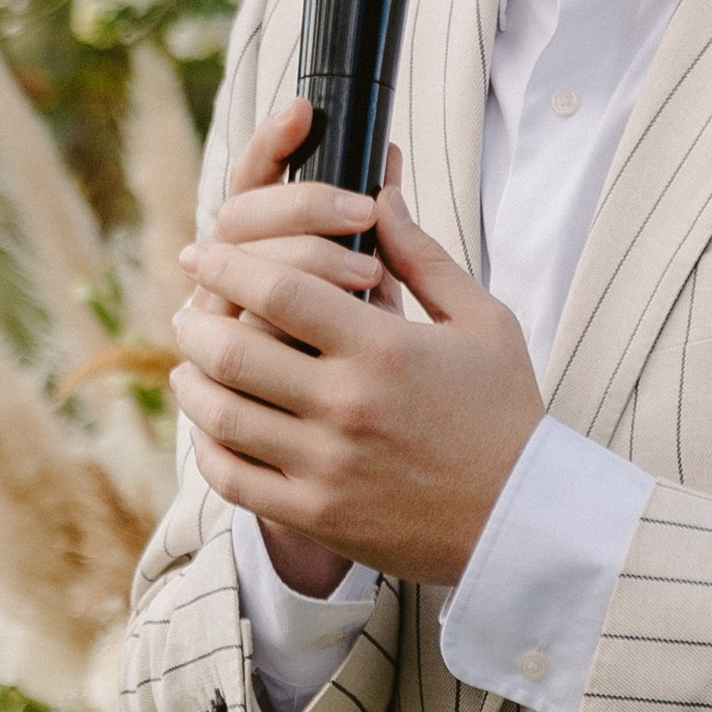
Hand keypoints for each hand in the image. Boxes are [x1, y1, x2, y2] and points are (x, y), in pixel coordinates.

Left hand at [171, 110, 543, 590]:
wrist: (521, 518)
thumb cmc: (505, 411)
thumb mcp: (482, 320)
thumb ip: (421, 255)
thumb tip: (379, 192)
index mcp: (385, 349)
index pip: (278, 291)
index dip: (229, 264)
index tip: (205, 251)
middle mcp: (347, 407)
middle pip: (234, 350)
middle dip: (197, 321)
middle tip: (191, 309)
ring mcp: (326, 467)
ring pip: (222, 414)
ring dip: (192, 381)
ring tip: (190, 362)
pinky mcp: (316, 514)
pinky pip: (233, 477)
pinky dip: (207, 445)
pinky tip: (211, 425)